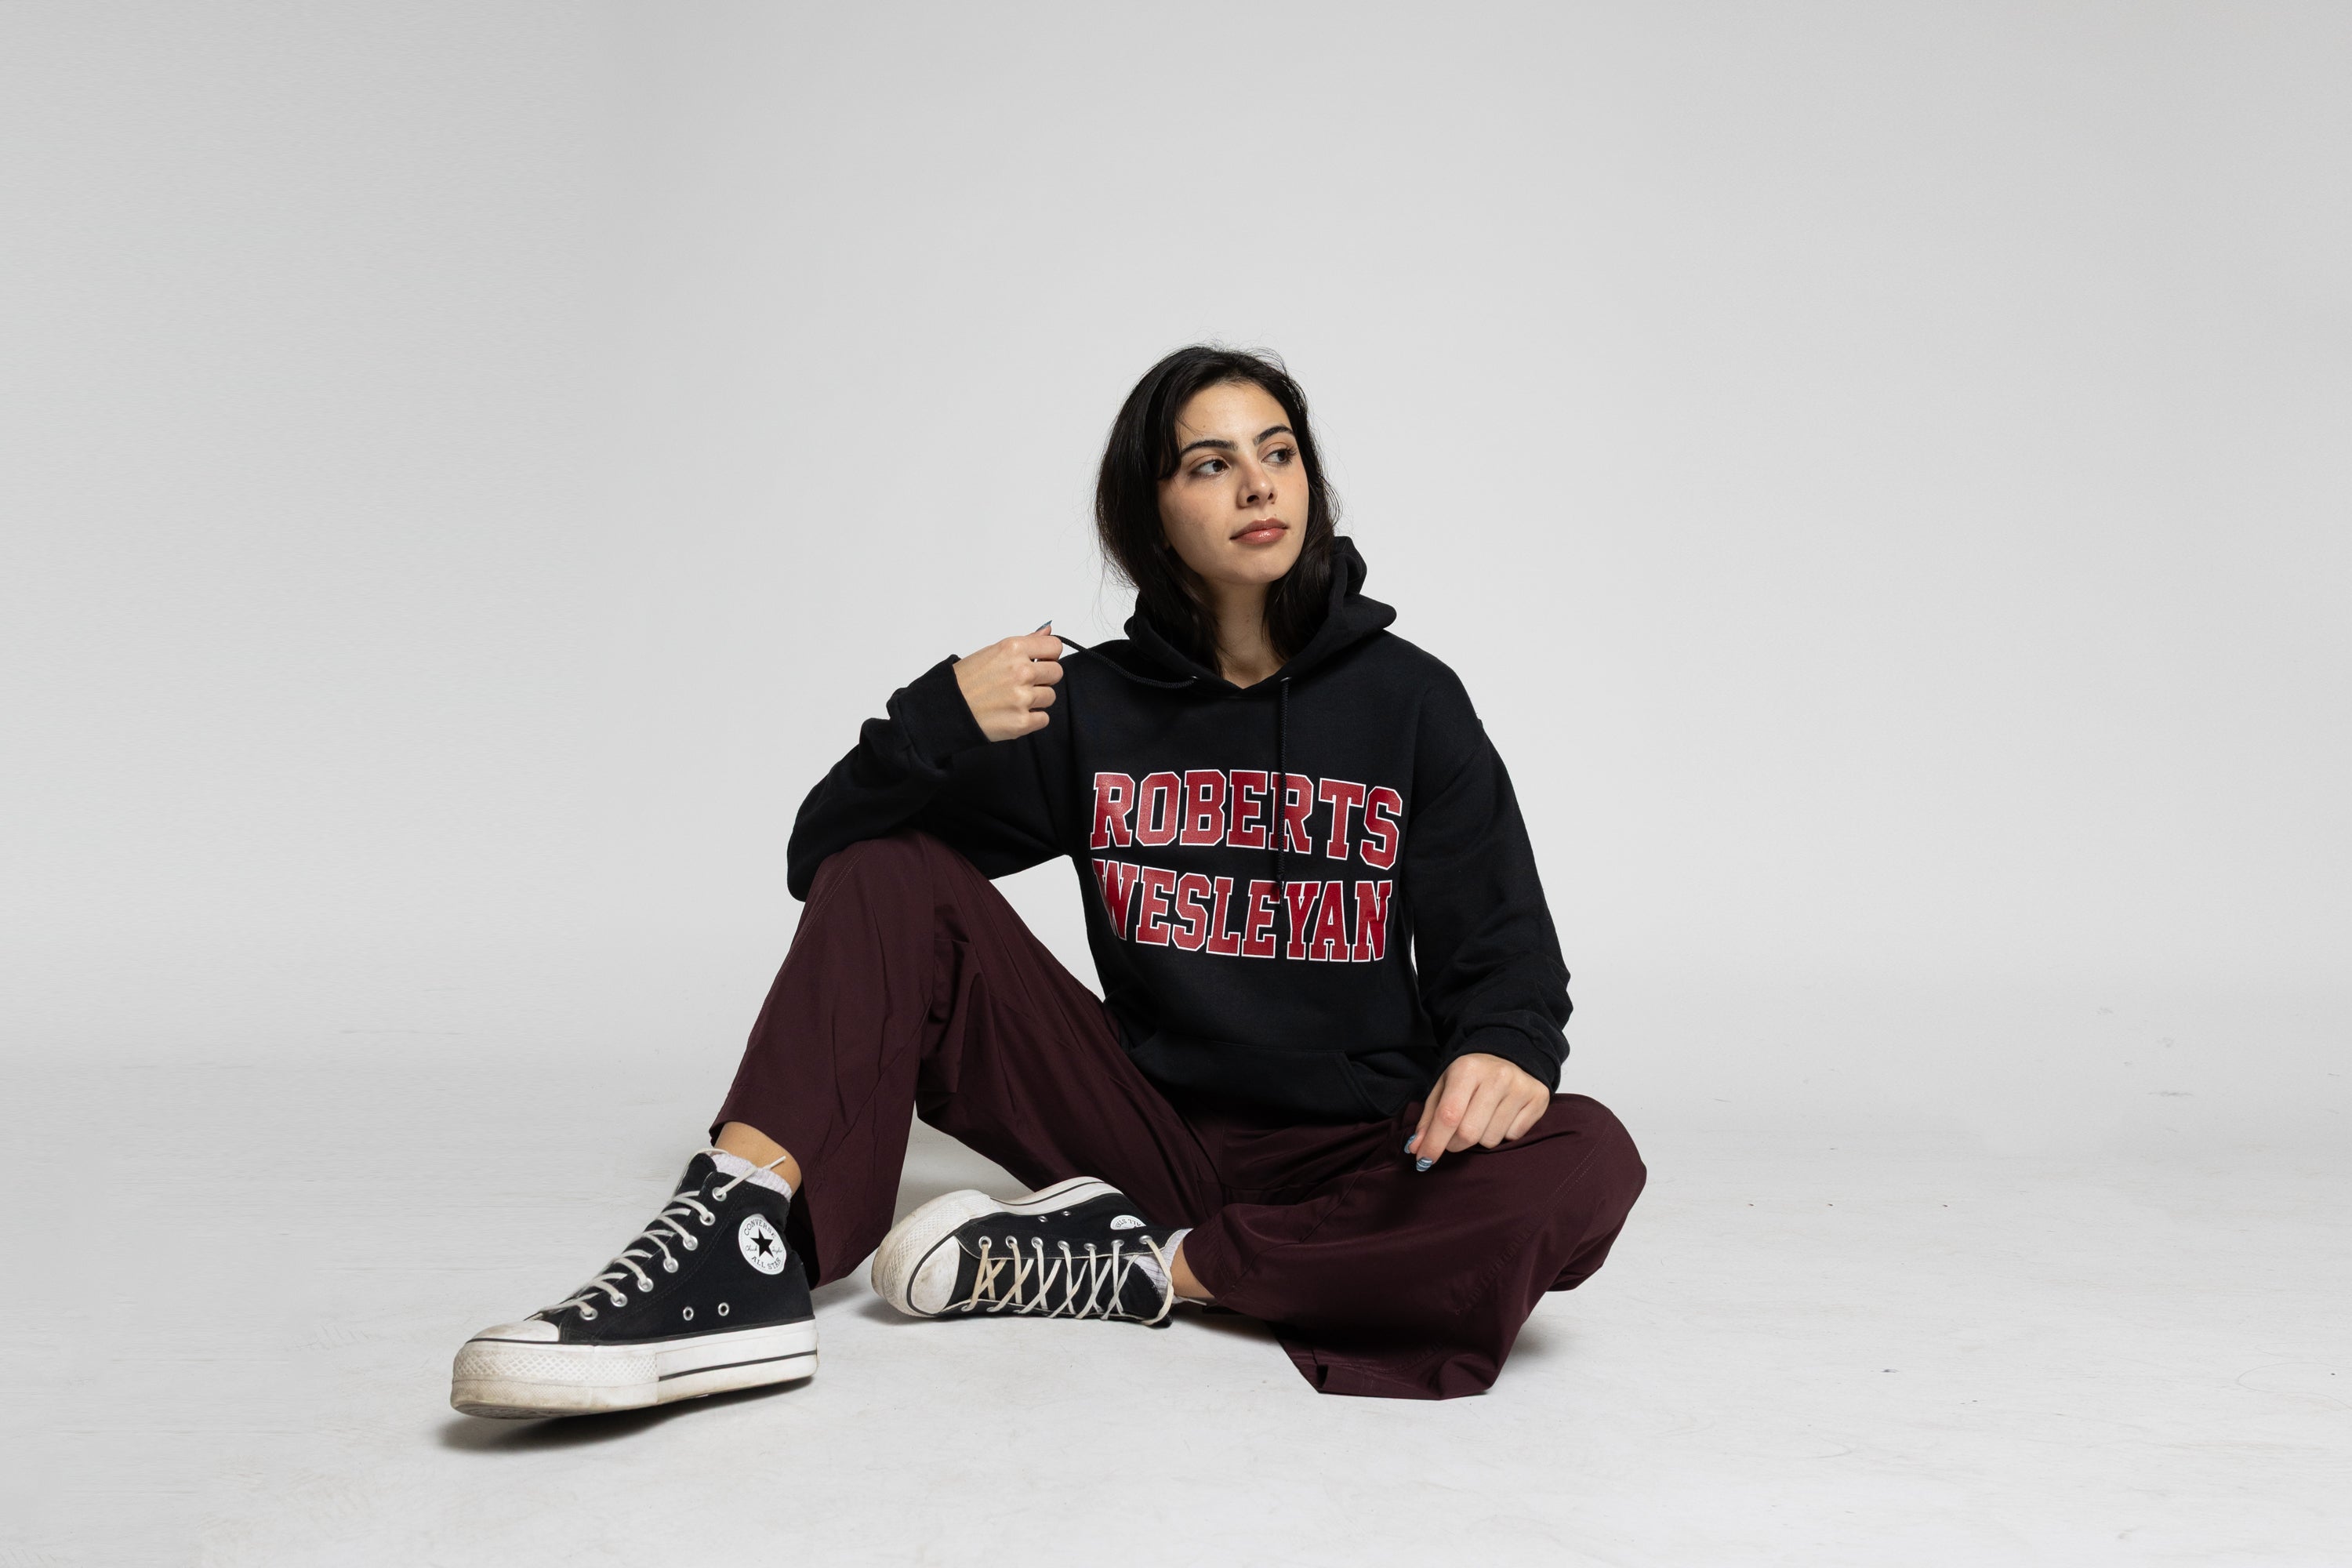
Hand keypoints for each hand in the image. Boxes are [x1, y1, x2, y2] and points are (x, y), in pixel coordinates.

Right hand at [953, 624, 1064, 741]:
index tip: (1041, 661)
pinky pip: (1043, 718)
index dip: (1049, 655)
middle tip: (1023, 683)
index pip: (1055, 646)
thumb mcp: (994, 652)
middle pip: (1056, 672)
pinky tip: (1013, 713)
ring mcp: (1022, 698)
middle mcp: (1020, 671)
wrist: (948, 708)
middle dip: (1044, 678)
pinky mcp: (1022, 722)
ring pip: (1050, 696)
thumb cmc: (967, 680)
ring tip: (1013, 699)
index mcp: (1014, 649)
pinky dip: (1031, 718)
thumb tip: (1047, 630)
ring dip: (1036, 699)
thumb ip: (1026, 642)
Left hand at [1406, 1052, 1549, 1170]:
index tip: (1424, 1160)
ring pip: (1491, 1139)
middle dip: (1454, 1144)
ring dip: (1480, 1139)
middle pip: (1469, 1133)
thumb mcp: (1445, 1087)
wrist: (1510, 1054)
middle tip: (1453, 1139)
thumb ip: (1429, 1118)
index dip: (1434, 1143)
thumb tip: (1416, 1148)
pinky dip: (1502, 1133)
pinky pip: (1513, 1137)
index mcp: (1467, 1069)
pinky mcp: (1538, 1099)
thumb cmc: (1472, 1076)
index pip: (1448, 1115)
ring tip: (1481, 1119)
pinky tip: (1501, 1116)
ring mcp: (1520, 1088)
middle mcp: (1497, 1076)